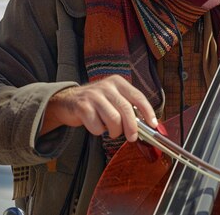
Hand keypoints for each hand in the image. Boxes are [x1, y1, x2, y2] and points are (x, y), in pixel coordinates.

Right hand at [40, 75, 157, 141]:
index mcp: (118, 82)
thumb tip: (146, 124)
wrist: (66, 101)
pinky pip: (97, 126)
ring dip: (115, 131)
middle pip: (126, 109)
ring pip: (113, 119)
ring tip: (111, 131)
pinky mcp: (82, 106)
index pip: (138, 97)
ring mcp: (94, 95)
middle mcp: (107, 86)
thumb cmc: (95, 102)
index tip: (153, 124)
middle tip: (132, 137)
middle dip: (132, 127)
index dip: (148, 112)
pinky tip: (96, 126)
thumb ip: (127, 106)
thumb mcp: (113, 98)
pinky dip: (99, 131)